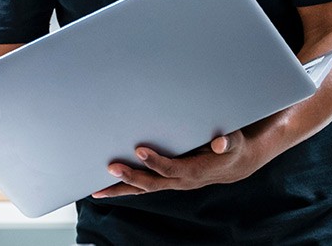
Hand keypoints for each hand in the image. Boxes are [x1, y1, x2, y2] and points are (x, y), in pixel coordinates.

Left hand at [92, 130, 261, 198]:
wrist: (234, 164)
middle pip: (151, 183)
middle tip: (110, 168)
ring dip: (120, 189)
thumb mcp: (234, 142)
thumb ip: (227, 141)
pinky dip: (124, 189)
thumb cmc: (230, 149)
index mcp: (193, 171)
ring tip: (97, 190)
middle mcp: (180, 181)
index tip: (139, 150)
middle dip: (130, 177)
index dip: (155, 161)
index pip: (170, 169)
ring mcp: (171, 183)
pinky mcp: (166, 181)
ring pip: (142, 189)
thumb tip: (220, 143)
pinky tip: (107, 188)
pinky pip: (142, 188)